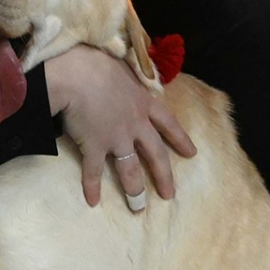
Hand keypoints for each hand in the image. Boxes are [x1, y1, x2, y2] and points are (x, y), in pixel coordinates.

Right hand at [44, 45, 197, 211]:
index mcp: (144, 102)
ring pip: (129, 169)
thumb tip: (129, 73)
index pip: (168, 124)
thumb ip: (130, 76)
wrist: (77, 74)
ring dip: (134, 189)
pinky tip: (93, 201)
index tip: (192, 154)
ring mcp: (116, 138)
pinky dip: (92, 186)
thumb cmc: (98, 62)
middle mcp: (135, 125)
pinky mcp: (95, 146)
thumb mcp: (124, 65)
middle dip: (163, 176)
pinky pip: (94, 171)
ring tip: (138, 207)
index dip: (180, 139)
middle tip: (169, 195)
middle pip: (155, 155)